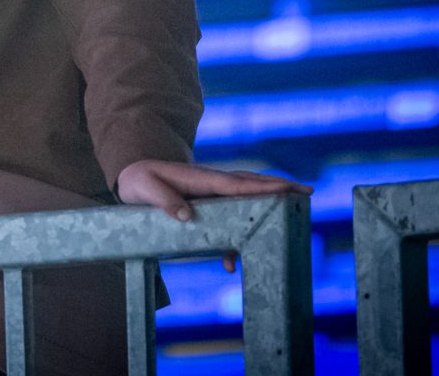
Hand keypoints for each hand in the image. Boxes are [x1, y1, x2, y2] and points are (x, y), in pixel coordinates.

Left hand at [117, 160, 310, 221]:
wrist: (130, 177)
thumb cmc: (139, 179)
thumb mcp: (145, 188)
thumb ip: (164, 200)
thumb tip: (186, 216)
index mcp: (200, 178)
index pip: (237, 183)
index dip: (264, 186)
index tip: (289, 187)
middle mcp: (210, 183)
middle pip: (251, 185)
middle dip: (279, 188)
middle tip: (307, 192)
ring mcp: (210, 193)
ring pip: (244, 199)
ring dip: (264, 209)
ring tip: (288, 223)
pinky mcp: (205, 204)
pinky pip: (227, 217)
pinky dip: (233, 239)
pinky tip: (230, 262)